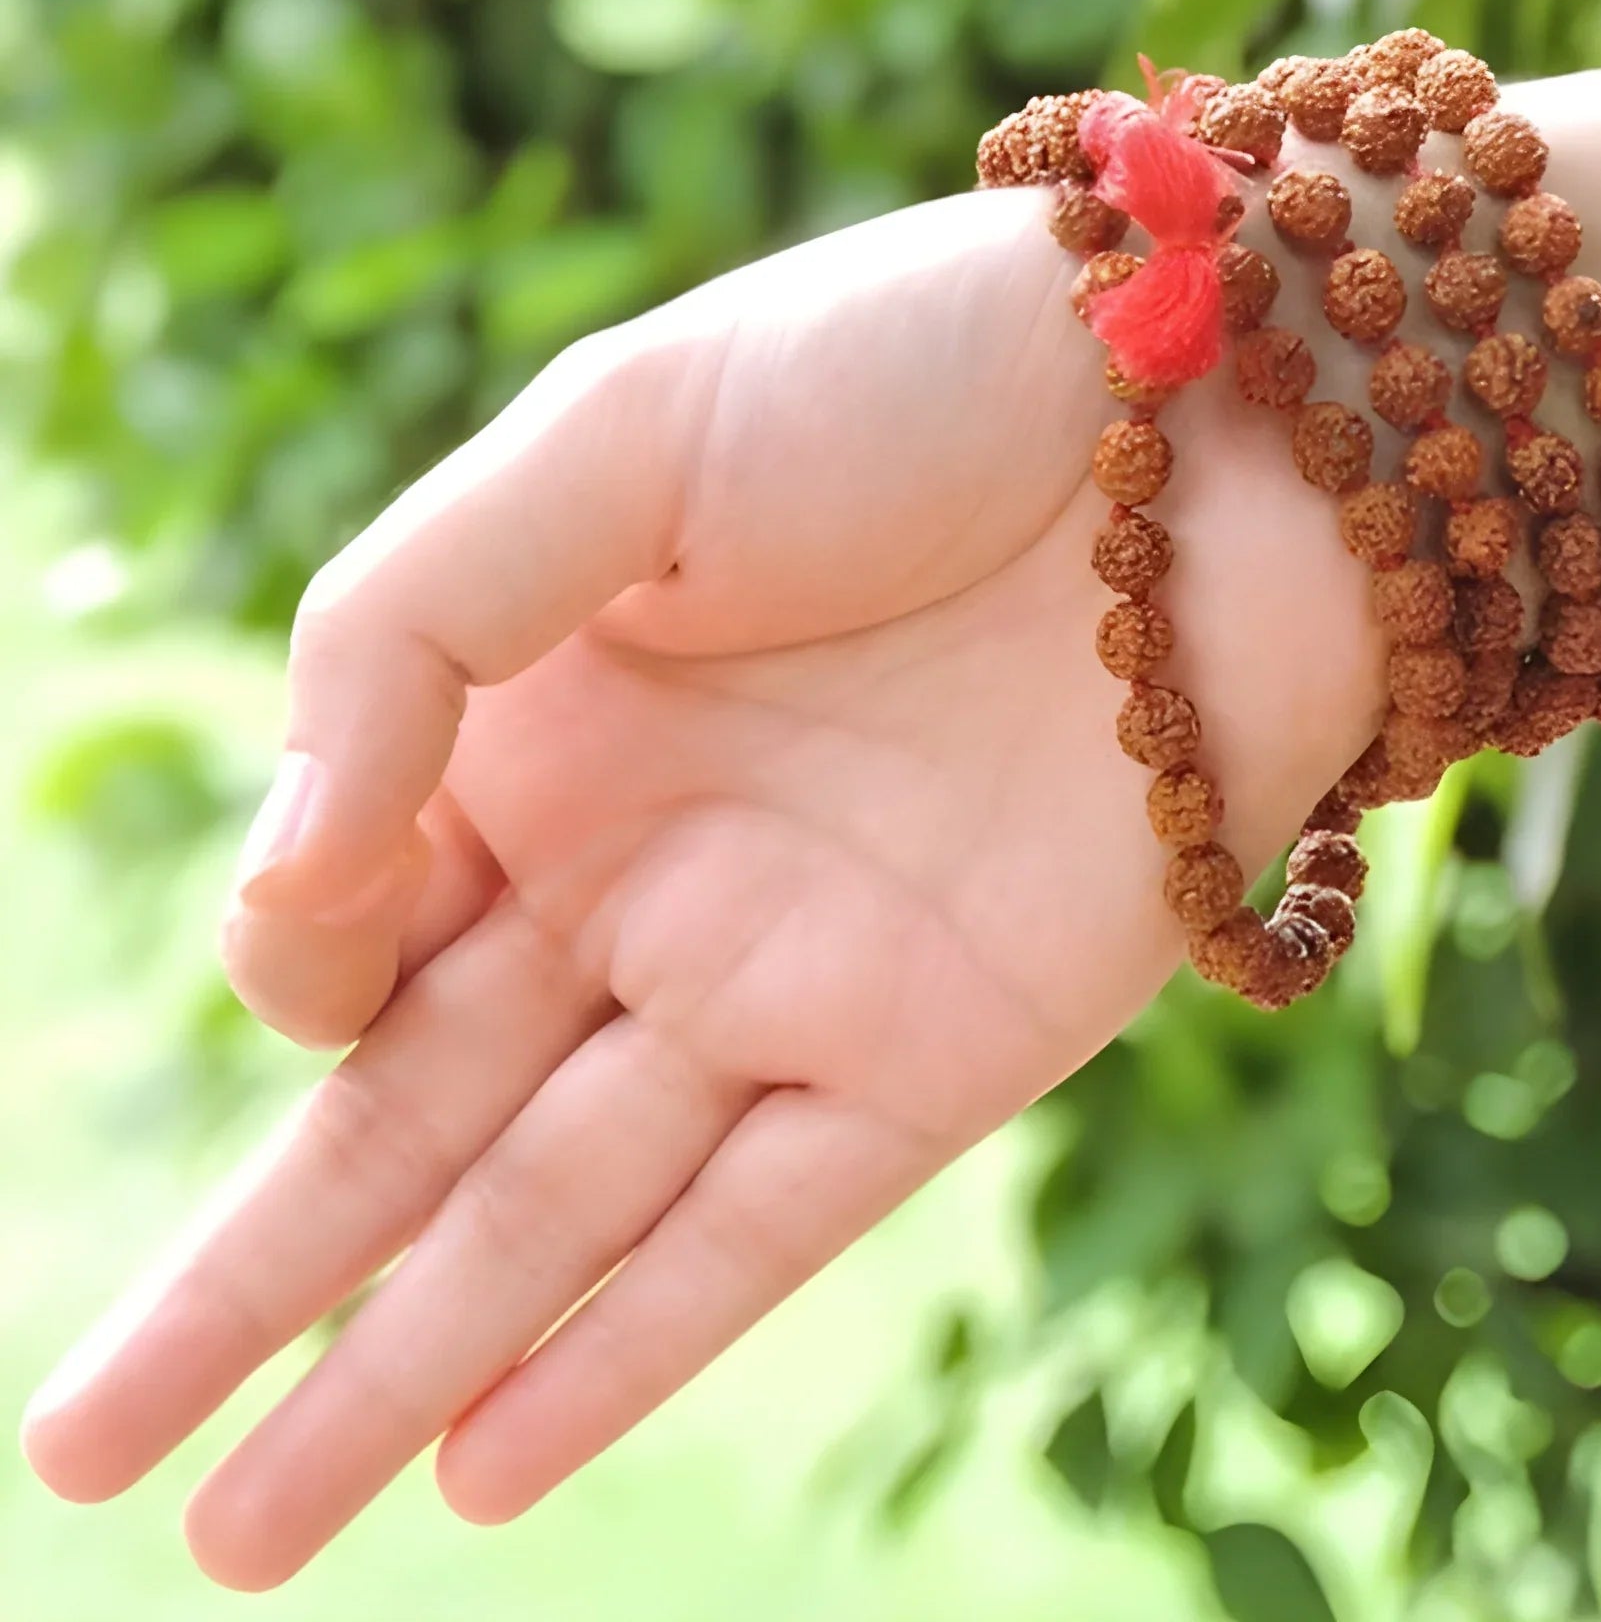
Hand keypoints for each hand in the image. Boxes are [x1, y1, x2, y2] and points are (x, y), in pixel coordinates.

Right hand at [20, 182, 1383, 1588]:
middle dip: (249, 1288)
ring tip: (240, 1539)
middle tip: (81, 1458)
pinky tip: (478, 1464)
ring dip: (396, 1373)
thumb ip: (409, 635)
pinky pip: (758, 1227)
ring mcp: (792, 972)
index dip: (294, 968)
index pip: (356, 921)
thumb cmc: (904, 376)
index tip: (306, 952)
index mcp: (547, 722)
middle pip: (412, 1117)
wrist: (1207, 410)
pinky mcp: (943, 1047)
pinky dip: (624, 1348)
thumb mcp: (612, 442)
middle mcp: (651, 870)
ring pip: (556, 1214)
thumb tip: (287, 888)